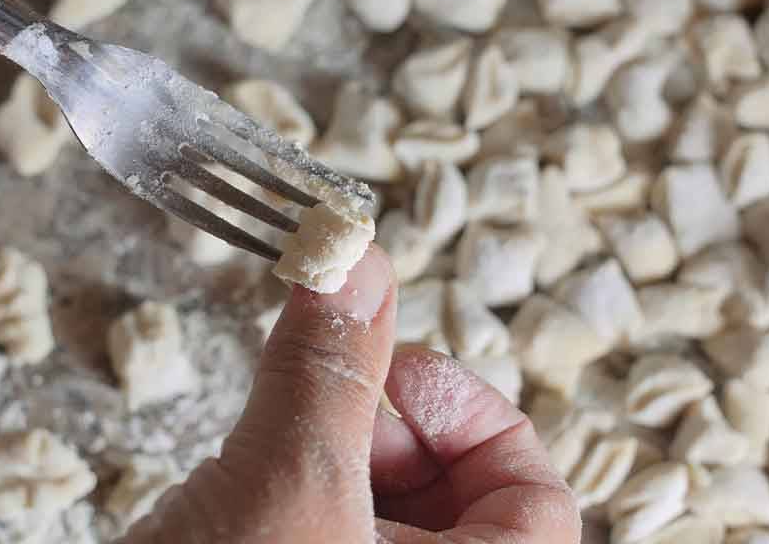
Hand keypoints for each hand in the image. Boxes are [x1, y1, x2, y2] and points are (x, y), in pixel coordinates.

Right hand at [127, 247, 579, 542]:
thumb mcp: (286, 485)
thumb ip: (331, 366)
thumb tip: (355, 252)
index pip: (537, 495)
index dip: (469, 418)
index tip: (386, 377)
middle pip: (457, 494)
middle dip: (381, 432)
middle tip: (314, 417)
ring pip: (377, 507)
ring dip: (322, 458)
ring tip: (261, 465)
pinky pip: (319, 530)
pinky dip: (285, 493)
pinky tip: (231, 499)